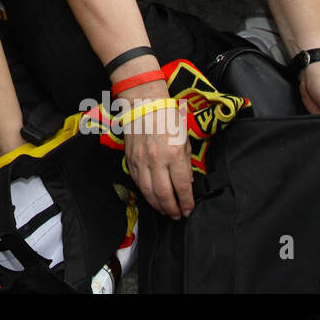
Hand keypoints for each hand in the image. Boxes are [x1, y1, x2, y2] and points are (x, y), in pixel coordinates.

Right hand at [121, 86, 193, 219]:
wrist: (144, 103)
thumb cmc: (168, 118)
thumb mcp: (185, 139)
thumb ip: (186, 163)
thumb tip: (187, 182)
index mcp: (174, 154)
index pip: (182, 187)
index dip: (187, 202)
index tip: (189, 210)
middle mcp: (156, 160)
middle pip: (164, 194)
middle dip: (172, 209)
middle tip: (177, 216)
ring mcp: (141, 160)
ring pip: (148, 192)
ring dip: (157, 206)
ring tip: (165, 211)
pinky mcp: (130, 159)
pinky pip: (137, 182)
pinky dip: (145, 193)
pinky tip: (151, 197)